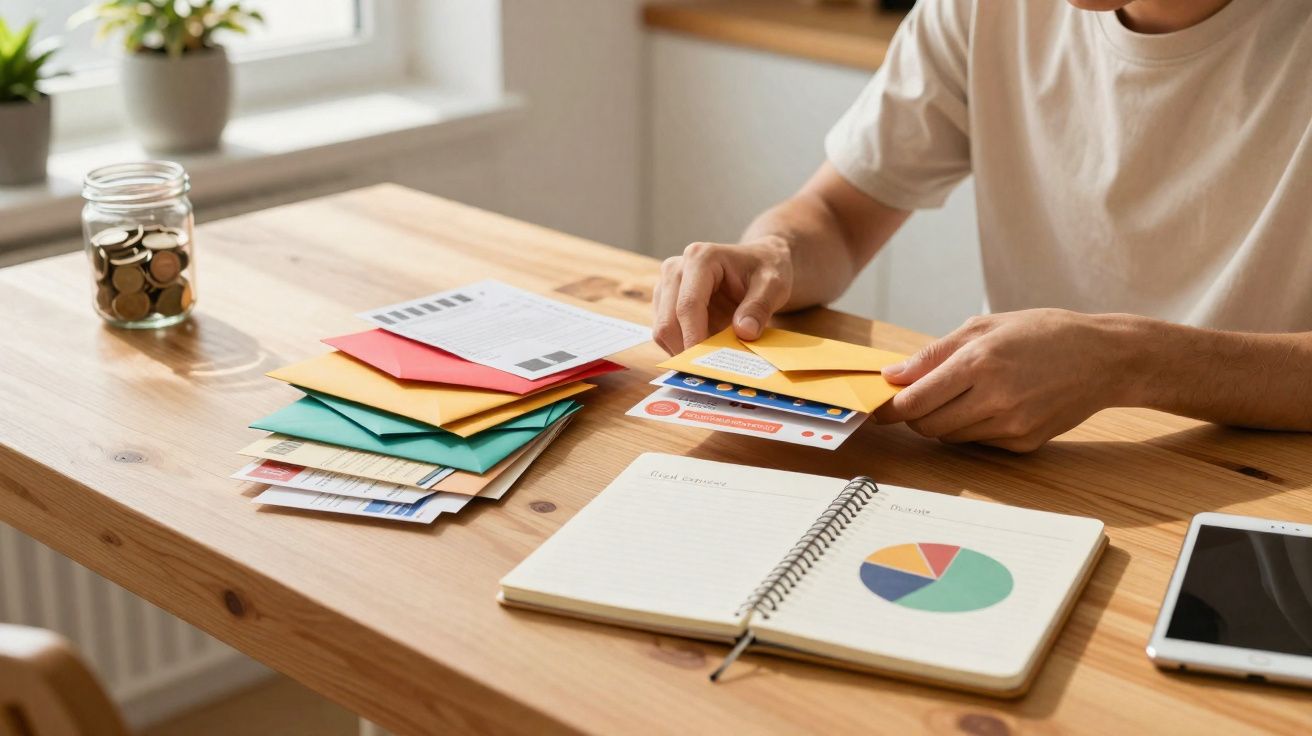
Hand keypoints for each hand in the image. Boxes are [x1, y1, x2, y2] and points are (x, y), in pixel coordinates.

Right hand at [652, 237, 793, 354]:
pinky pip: (665, 334)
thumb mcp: (774, 285)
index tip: (706, 363)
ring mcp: (666, 285)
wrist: (759, 263)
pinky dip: (682, 347)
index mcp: (700, 258)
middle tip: (710, 371)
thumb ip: (760, 307)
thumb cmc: (765, 270)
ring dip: (683, 350)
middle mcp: (676, 269)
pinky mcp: (664, 302)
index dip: (694, 337)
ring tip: (711, 360)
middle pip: (668, 321)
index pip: (688, 304)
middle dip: (686, 350)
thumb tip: (744, 332)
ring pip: (662, 330)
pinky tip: (705, 349)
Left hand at [874, 310, 1137, 451]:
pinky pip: (978, 442)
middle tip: (916, 399)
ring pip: (950, 436)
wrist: (1104, 358)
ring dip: (942, 421)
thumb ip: (934, 353)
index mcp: (980, 362)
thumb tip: (893, 376)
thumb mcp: (985, 326)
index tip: (878, 407)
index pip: (915, 400)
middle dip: (913, 415)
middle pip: (927, 425)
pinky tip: (992, 404)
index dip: (889, 407)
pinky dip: (972, 427)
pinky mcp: (1024, 443)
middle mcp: (994, 398)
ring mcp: (1011, 425)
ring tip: (963, 394)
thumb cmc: (1043, 333)